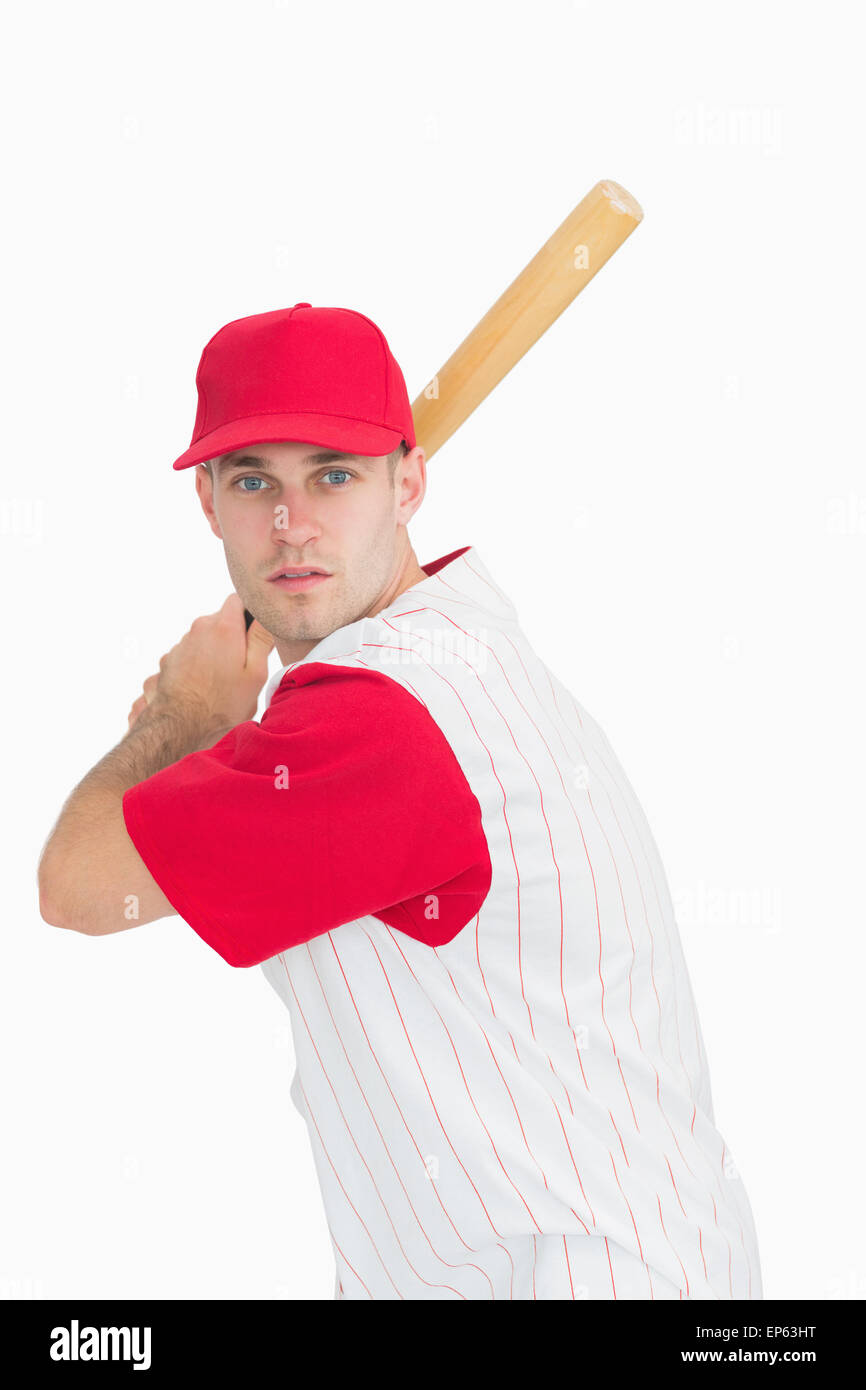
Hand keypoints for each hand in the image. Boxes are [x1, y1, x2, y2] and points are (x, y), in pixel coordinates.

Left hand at [127, 595, 274, 739]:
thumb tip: (265, 616)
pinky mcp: (168, 662)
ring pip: (203, 640)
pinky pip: (188, 656)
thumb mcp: (256, 673)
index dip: (250, 613)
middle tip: (243, 667)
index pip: (238, 600)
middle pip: (221, 622)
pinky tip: (203, 690)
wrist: (180, 727)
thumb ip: (262, 639)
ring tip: (221, 684)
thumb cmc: (222, 703)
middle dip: (233, 638)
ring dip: (214, 654)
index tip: (256, 633)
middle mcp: (198, 630)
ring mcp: (180, 645)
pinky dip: (197, 667)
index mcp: (224, 628)